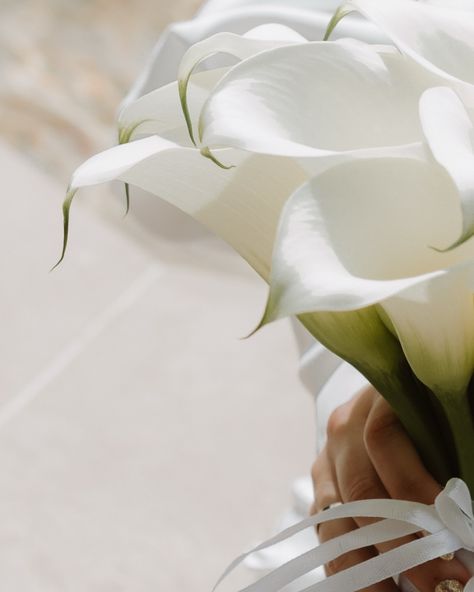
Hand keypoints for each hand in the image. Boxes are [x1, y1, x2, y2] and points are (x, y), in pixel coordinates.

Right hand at [311, 386, 470, 591]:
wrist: (386, 402)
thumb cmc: (427, 411)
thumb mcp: (442, 420)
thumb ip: (452, 451)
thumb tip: (466, 506)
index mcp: (374, 400)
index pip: (382, 439)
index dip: (413, 486)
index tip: (453, 529)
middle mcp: (344, 428)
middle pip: (360, 487)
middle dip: (401, 542)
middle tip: (442, 582)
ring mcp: (327, 457)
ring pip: (336, 517)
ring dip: (368, 564)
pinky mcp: (321, 483)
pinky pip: (325, 528)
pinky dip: (346, 561)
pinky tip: (372, 586)